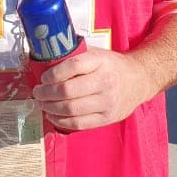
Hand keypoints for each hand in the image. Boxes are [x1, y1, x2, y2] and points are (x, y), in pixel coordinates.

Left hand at [32, 47, 151, 131]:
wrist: (139, 79)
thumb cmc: (113, 66)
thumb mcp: (97, 54)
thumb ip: (76, 55)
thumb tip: (47, 58)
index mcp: (101, 62)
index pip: (72, 67)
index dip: (52, 74)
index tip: (44, 78)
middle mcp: (105, 82)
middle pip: (67, 91)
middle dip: (46, 93)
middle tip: (37, 92)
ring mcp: (107, 102)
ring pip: (71, 109)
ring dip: (50, 108)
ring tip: (42, 103)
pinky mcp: (107, 118)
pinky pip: (78, 123)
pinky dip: (61, 121)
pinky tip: (53, 115)